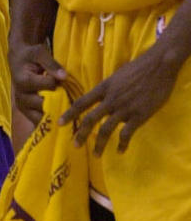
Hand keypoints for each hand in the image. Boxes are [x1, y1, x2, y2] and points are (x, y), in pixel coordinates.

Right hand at [9, 41, 66, 125]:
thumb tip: (64, 76)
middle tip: (70, 100)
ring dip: (56, 116)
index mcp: (23, 81)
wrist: (18, 60)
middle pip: (45, 105)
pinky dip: (50, 123)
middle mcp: (21, 97)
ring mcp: (23, 107)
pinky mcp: (26, 113)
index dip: (60, 83)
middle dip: (59, 103)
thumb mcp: (39, 53)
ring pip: (42, 118)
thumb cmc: (30, 55)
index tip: (64, 79)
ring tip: (67, 113)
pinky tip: (60, 119)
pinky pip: (39, 123)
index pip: (50, 86)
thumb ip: (52, 64)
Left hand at [59, 43, 180, 155]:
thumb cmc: (140, 67)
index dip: (70, 114)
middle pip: (90, 119)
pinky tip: (121, 151)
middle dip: (81, 134)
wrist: (160, 65)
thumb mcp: (118, 75)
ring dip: (99, 145)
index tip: (60, 124)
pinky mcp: (139, 115)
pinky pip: (127, 134)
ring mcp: (124, 108)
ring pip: (106, 130)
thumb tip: (103, 97)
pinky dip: (122, 144)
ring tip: (96, 155)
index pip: (82, 102)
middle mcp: (111, 99)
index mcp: (104, 88)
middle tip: (75, 145)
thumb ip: (109, 88)